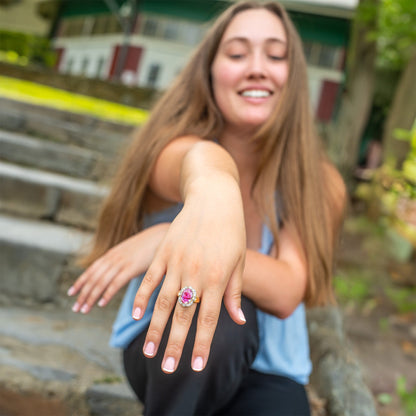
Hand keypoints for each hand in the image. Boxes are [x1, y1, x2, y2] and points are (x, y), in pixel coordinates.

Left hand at [68, 223, 168, 313]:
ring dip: (91, 296)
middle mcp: (114, 257)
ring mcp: (123, 261)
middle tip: (75, 307)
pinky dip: (107, 293)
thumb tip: (121, 272)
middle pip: (94, 277)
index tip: (71, 292)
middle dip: (83, 293)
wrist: (164, 234)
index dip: (81, 281)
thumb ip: (125, 261)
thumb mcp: (134, 252)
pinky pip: (116, 282)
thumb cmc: (151, 244)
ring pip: (101, 281)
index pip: (92, 269)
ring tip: (83, 309)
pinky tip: (101, 303)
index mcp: (113, 253)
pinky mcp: (133, 267)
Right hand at [132, 173, 246, 373]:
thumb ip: (234, 292)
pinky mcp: (163, 252)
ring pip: (163, 303)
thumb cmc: (231, 231)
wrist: (213, 198)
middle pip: (183, 316)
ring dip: (155, 329)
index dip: (202, 344)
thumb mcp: (239, 261)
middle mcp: (195, 273)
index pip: (209, 320)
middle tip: (169, 369)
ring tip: (149, 352)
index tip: (196, 366)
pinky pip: (150, 279)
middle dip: (176, 346)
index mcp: (217, 278)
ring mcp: (176, 262)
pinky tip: (137, 316)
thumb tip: (238, 321)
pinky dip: (142, 298)